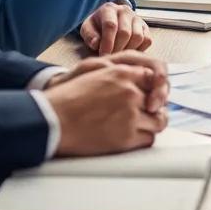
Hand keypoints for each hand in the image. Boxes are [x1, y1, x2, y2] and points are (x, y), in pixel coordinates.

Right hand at [44, 54, 169, 157]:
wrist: (52, 120)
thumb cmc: (68, 97)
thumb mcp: (94, 71)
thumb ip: (118, 72)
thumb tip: (139, 75)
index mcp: (122, 73)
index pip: (154, 77)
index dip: (154, 88)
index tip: (152, 95)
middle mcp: (130, 92)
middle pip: (158, 99)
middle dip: (154, 106)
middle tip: (149, 112)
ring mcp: (130, 115)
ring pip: (158, 120)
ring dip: (152, 123)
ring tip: (144, 126)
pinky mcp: (126, 137)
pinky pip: (149, 138)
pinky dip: (144, 138)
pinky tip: (135, 137)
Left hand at [80, 1, 151, 55]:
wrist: (108, 19)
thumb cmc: (96, 27)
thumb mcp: (87, 29)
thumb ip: (89, 36)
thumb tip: (96, 43)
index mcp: (108, 9)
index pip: (110, 26)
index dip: (107, 43)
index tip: (103, 55)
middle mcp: (125, 11)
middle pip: (125, 33)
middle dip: (116, 49)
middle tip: (110, 57)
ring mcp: (137, 18)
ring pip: (138, 37)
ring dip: (127, 50)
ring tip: (118, 55)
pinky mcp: (145, 27)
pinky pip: (147, 40)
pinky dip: (139, 50)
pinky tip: (128, 52)